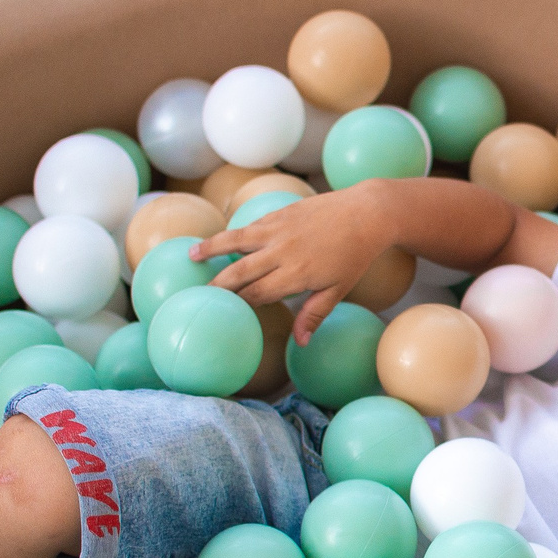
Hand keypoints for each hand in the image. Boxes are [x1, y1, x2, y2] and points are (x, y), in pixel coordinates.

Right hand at [194, 186, 391, 341]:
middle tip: (198, 293)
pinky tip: (221, 240)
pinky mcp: (280, 214)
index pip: (257, 294)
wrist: (366, 214)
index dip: (238, 304)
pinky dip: (234, 234)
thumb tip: (300, 344)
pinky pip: (251, 226)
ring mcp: (279, 230)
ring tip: (191, 255)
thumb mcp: (338, 290)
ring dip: (211, 248)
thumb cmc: (354, 256)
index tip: (221, 312)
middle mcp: (283, 252)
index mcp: (296, 275)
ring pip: (236, 240)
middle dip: (218, 284)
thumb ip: (314, 315)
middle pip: (240, 271)